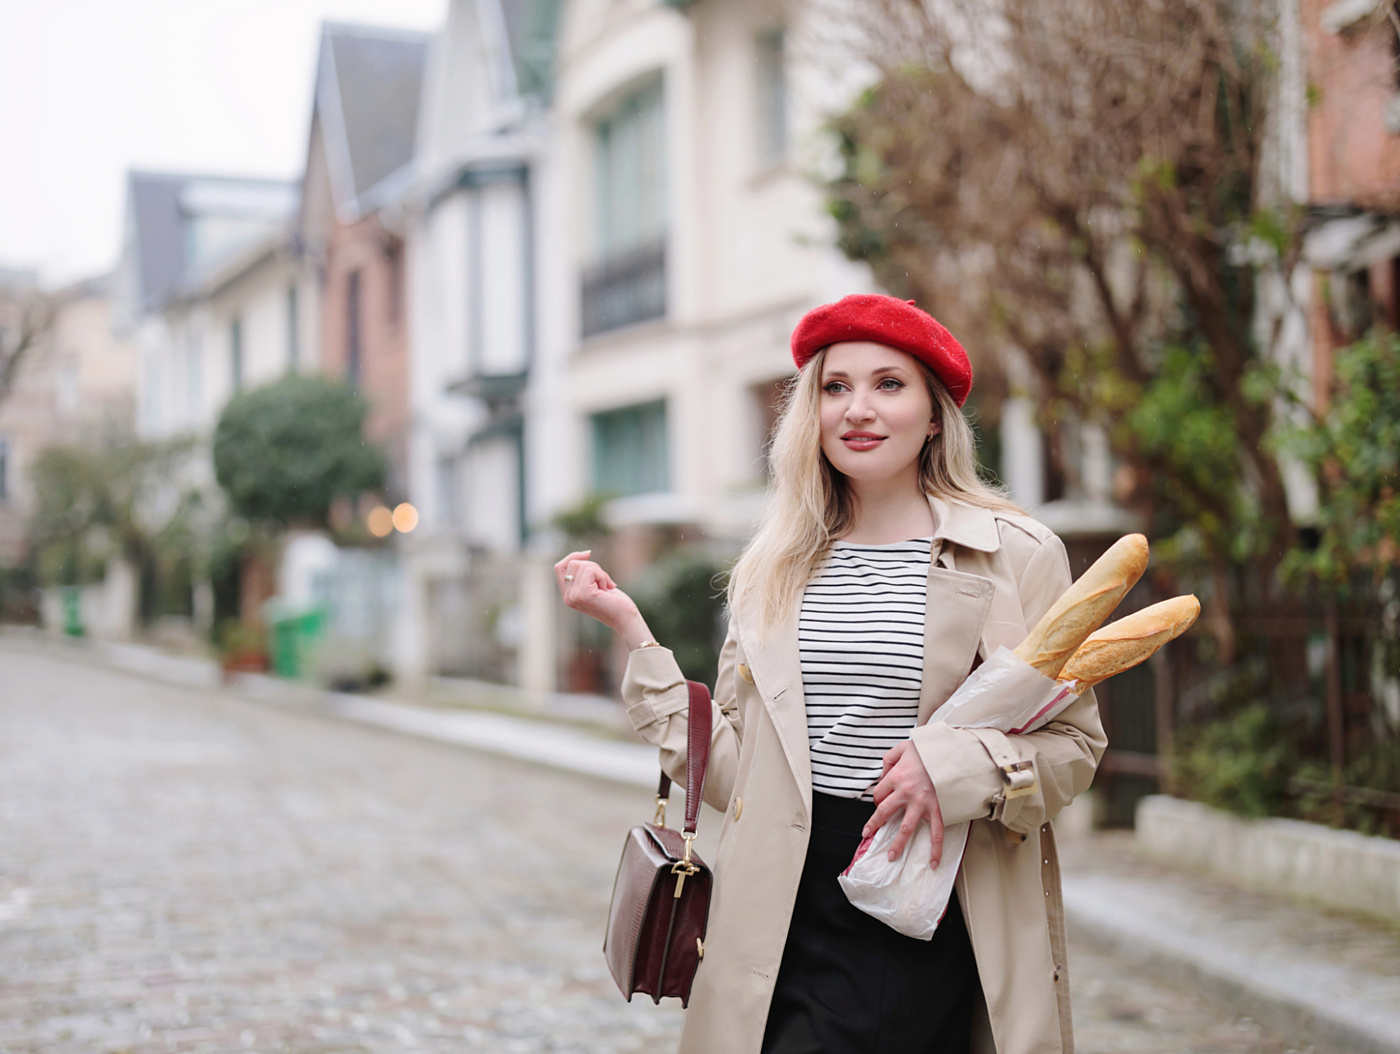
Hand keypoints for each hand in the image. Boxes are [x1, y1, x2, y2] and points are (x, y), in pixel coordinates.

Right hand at [554, 550, 651, 645]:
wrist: (625, 618)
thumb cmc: (614, 602)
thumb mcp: (595, 584)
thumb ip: (585, 574)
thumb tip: (585, 553)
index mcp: (568, 595)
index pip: (559, 568)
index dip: (572, 557)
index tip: (588, 554)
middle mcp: (568, 597)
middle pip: (572, 563)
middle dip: (592, 566)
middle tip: (604, 581)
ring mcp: (574, 596)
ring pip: (582, 565)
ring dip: (600, 572)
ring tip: (606, 587)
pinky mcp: (584, 594)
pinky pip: (591, 570)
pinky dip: (603, 576)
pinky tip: (608, 589)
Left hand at [863, 740, 944, 865]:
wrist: (951, 753)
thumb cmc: (927, 750)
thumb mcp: (902, 747)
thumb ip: (889, 759)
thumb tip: (883, 773)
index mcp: (895, 777)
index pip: (879, 793)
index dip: (877, 798)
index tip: (880, 801)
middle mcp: (905, 793)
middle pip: (884, 812)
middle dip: (874, 824)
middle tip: (868, 834)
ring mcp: (922, 803)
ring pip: (906, 828)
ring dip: (898, 844)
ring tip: (891, 857)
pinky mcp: (938, 810)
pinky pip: (936, 833)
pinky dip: (936, 849)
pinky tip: (933, 862)